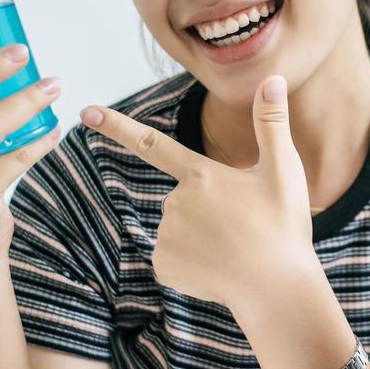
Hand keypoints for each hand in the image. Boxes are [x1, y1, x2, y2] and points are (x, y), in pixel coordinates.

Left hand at [79, 74, 319, 311]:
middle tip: (246, 226)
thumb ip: (270, 123)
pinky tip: (218, 268)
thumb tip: (272, 79)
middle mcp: (175, 202)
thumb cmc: (283, 227)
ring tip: (236, 249)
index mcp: (200, 175)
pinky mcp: (163, 266)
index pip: (152, 144)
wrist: (276, 289)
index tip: (86, 112)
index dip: (117, 127)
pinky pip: (174, 256)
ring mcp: (166, 236)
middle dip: (209, 209)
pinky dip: (194, 261)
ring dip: (203, 236)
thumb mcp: (283, 171)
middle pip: (185, 197)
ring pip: (179, 228)